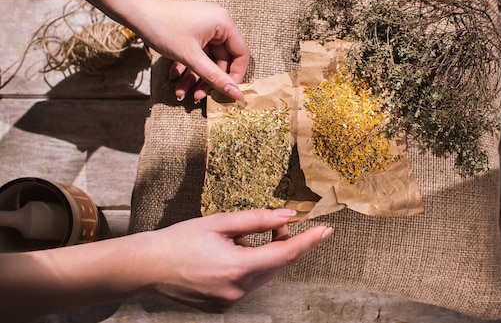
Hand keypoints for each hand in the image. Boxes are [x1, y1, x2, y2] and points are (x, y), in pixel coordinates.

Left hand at [131, 0, 249, 100]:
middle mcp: (216, 23)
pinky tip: (174, 78)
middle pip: (222, 59)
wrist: (133, 10)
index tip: (225, 92)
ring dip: (195, 77)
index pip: (241, 54)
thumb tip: (236, 94)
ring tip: (182, 93)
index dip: (235, 75)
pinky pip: (195, 53)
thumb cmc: (163, 27)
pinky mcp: (191, 30)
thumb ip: (215, 77)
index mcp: (223, 23)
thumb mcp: (191, 57)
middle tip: (198, 97)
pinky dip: (187, 66)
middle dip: (208, 79)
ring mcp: (203, 27)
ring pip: (206, 59)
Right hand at [142, 209, 332, 312]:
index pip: (285, 255)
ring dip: (263, 257)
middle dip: (282, 245)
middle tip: (276, 225)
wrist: (148, 267)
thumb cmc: (181, 240)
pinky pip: (247, 286)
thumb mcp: (220, 223)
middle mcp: (237, 291)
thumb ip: (258, 220)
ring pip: (263, 277)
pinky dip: (248, 269)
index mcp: (238, 268)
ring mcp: (229, 303)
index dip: (308, 242)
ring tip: (239, 242)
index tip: (327, 231)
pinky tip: (228, 258)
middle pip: (276, 267)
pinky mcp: (222, 308)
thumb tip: (288, 217)